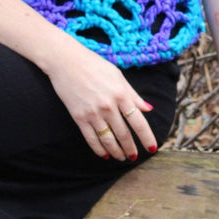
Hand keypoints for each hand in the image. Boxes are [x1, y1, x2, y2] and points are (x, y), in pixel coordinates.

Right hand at [45, 40, 156, 160]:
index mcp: (120, 94)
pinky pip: (91, 139)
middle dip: (130, 148)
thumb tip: (148, 109)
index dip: (147, 137)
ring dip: (116, 152)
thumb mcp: (117, 75)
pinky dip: (99, 150)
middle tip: (134, 157)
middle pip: (123, 134)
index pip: (138, 122)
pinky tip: (104, 155)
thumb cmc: (94, 64)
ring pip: (108, 140)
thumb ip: (133, 94)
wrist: (66, 61)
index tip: (152, 148)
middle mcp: (108, 106)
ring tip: (122, 158)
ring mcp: (93, 113)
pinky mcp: (79, 117)